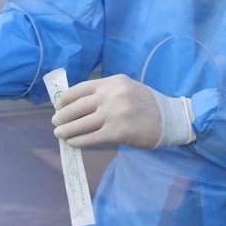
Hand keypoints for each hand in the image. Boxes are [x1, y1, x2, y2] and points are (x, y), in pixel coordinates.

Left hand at [51, 74, 194, 148]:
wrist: (170, 119)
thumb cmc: (145, 104)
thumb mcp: (125, 88)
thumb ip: (104, 92)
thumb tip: (75, 104)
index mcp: (112, 82)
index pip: (79, 89)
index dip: (65, 99)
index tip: (58, 106)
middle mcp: (111, 95)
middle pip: (77, 107)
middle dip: (62, 116)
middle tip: (55, 122)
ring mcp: (114, 114)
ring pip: (81, 123)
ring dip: (67, 130)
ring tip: (59, 133)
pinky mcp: (118, 132)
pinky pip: (92, 137)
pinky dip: (79, 141)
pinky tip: (73, 143)